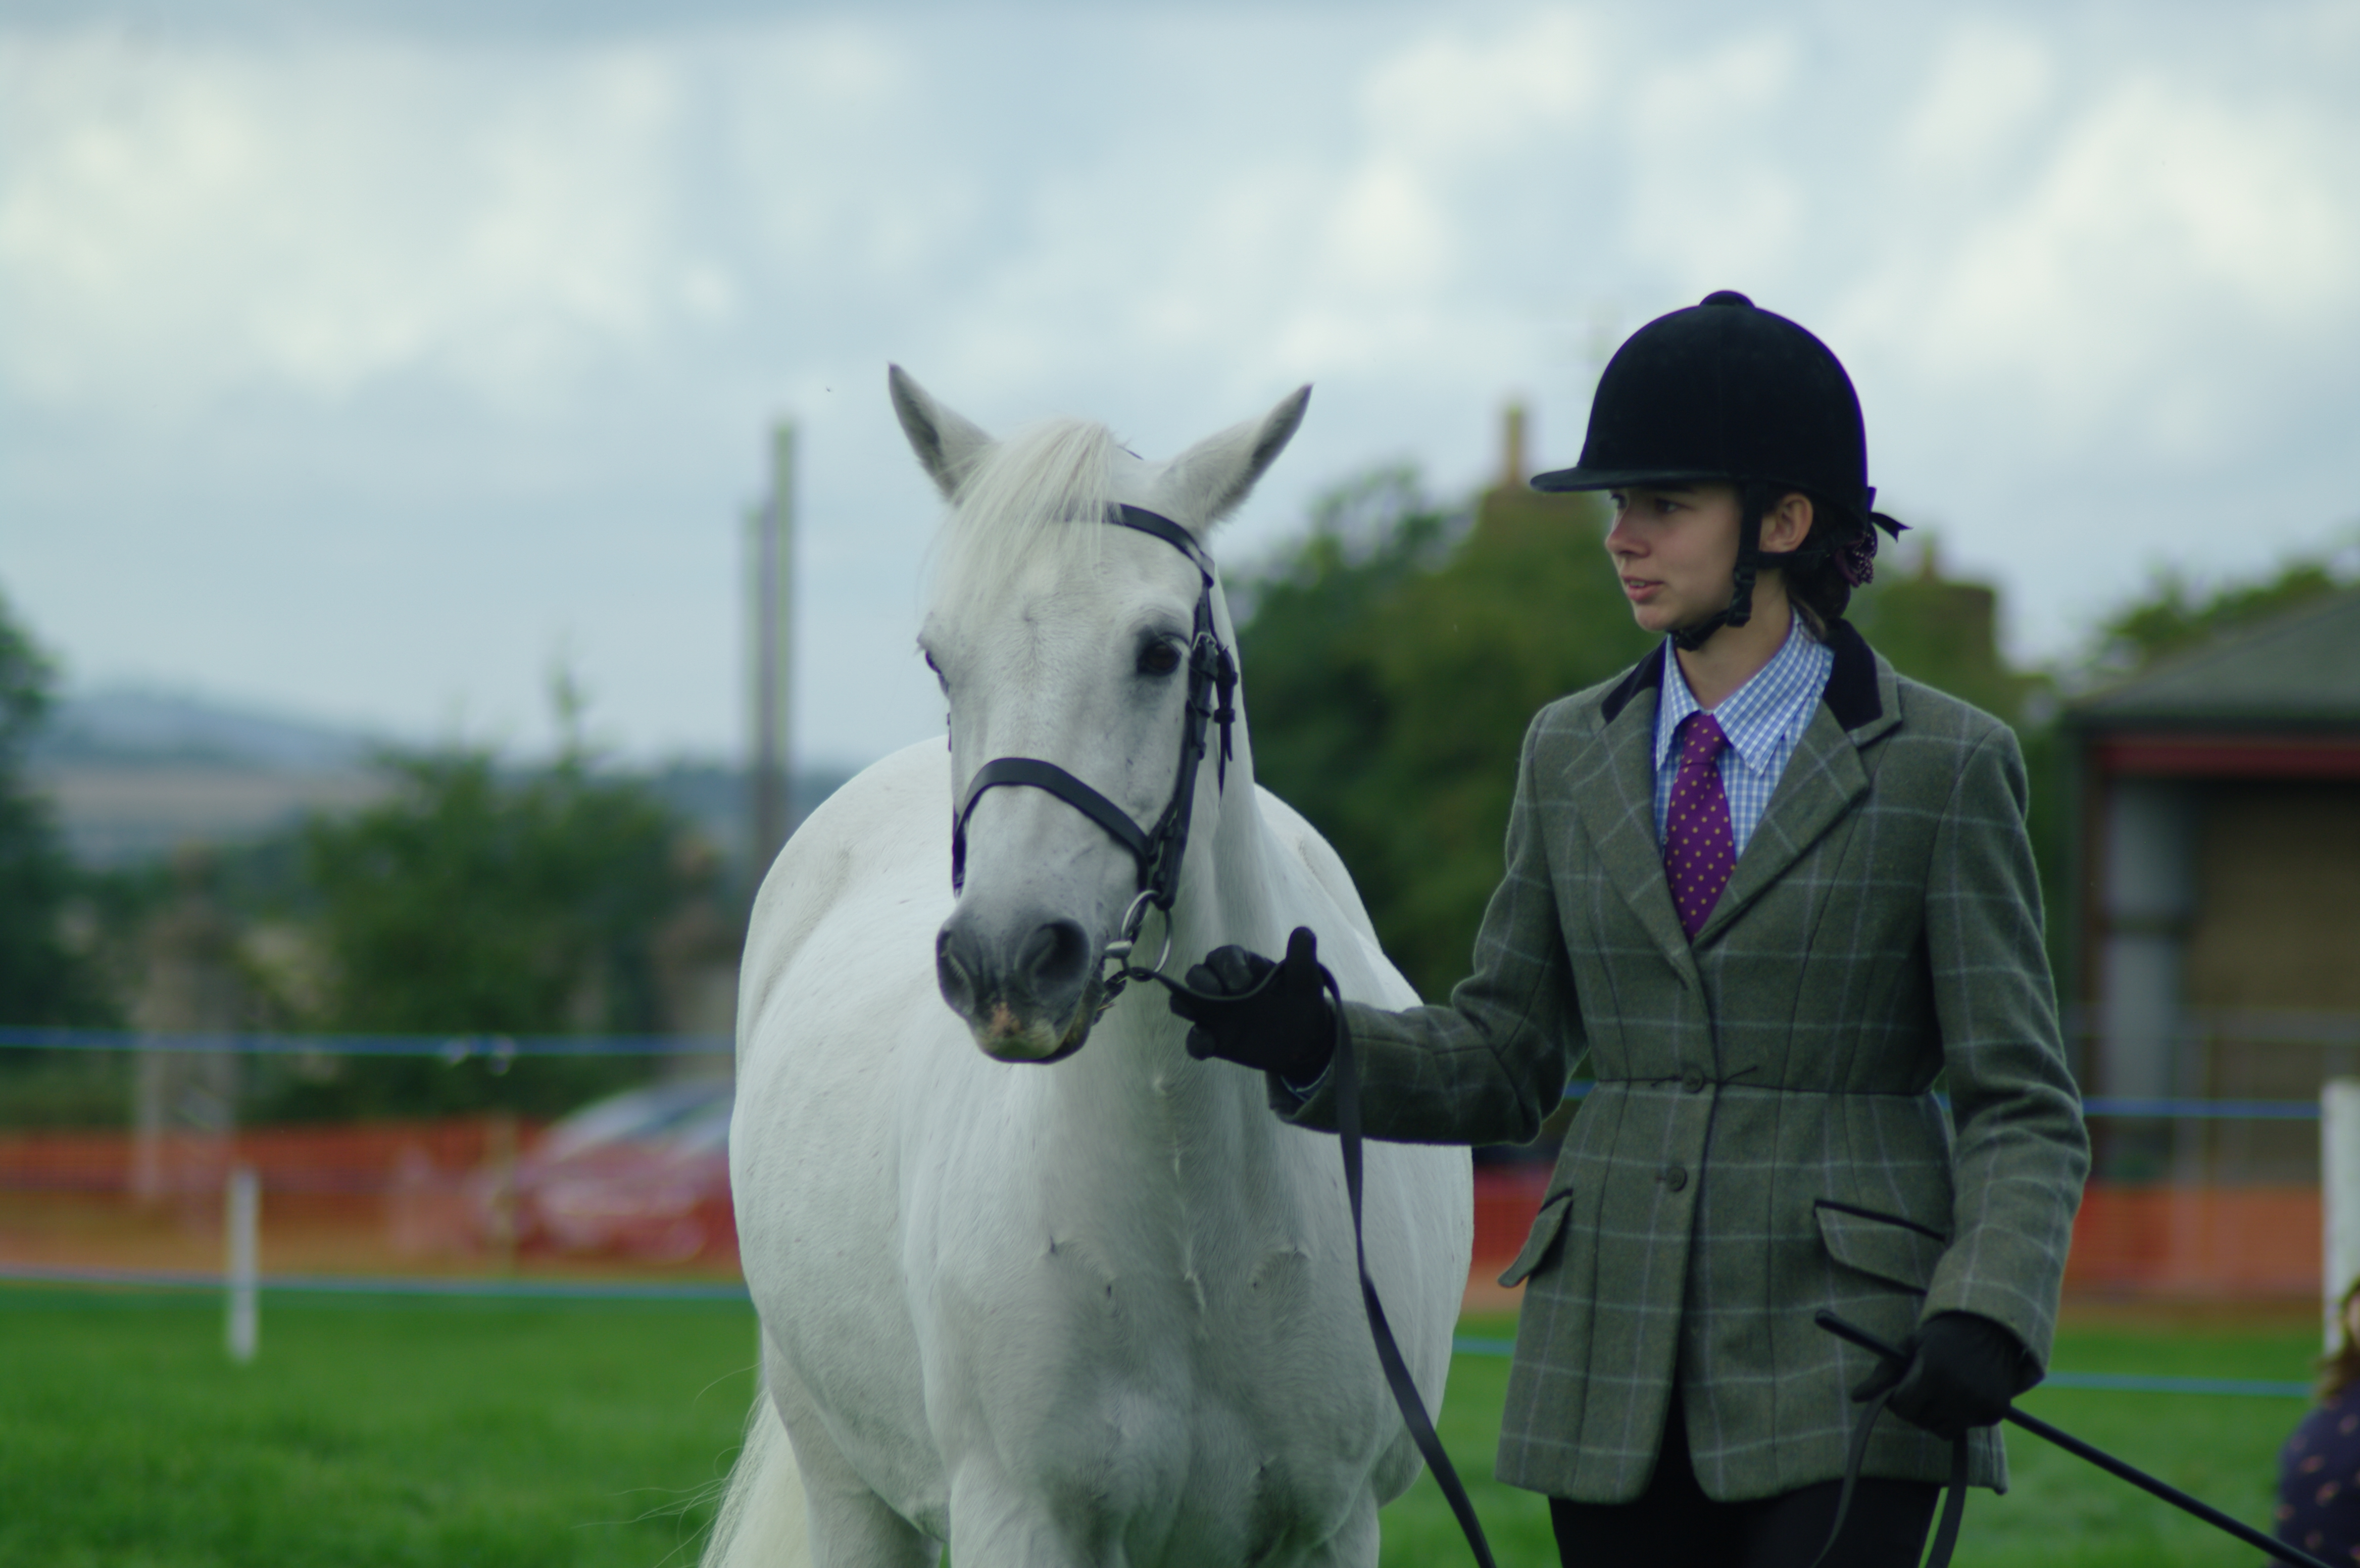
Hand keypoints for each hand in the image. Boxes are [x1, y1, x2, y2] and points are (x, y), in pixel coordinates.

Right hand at [1167, 927, 1336, 1081]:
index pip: (1225, 956)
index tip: (1245, 983)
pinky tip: (1207, 1047)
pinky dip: (1196, 1042)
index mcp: (1242, 966)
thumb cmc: (1302, 1004)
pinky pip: (1195, 1039)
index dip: (1229, 966)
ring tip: (1202, 1019)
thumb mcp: (1306, 983)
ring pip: (1186, 1002)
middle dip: (1201, 982)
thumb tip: (1304, 932)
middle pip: (1197, 975)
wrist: (1306, 1042)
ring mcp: (1215, 1013)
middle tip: (1217, 994)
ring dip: (1187, 1007)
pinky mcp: (1214, 1039)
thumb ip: (1301, 960)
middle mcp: (1222, 985)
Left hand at [1851, 1311, 2038, 1438]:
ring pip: (1942, 1430)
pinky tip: (1963, 1394)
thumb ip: (1884, 1373)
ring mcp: (1979, 1404)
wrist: (1991, 1328)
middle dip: (1916, 1408)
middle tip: (1923, 1388)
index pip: (1902, 1407)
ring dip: (1937, 1416)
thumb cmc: (1942, 1337)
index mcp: (1933, 1372)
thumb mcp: (1910, 1347)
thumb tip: (1855, 1397)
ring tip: (1943, 1390)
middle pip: (1921, 1421)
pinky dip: (1960, 1416)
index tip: (1903, 1388)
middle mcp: (1958, 1391)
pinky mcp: (1995, 1412)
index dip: (1898, 1399)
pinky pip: (1965, 1427)